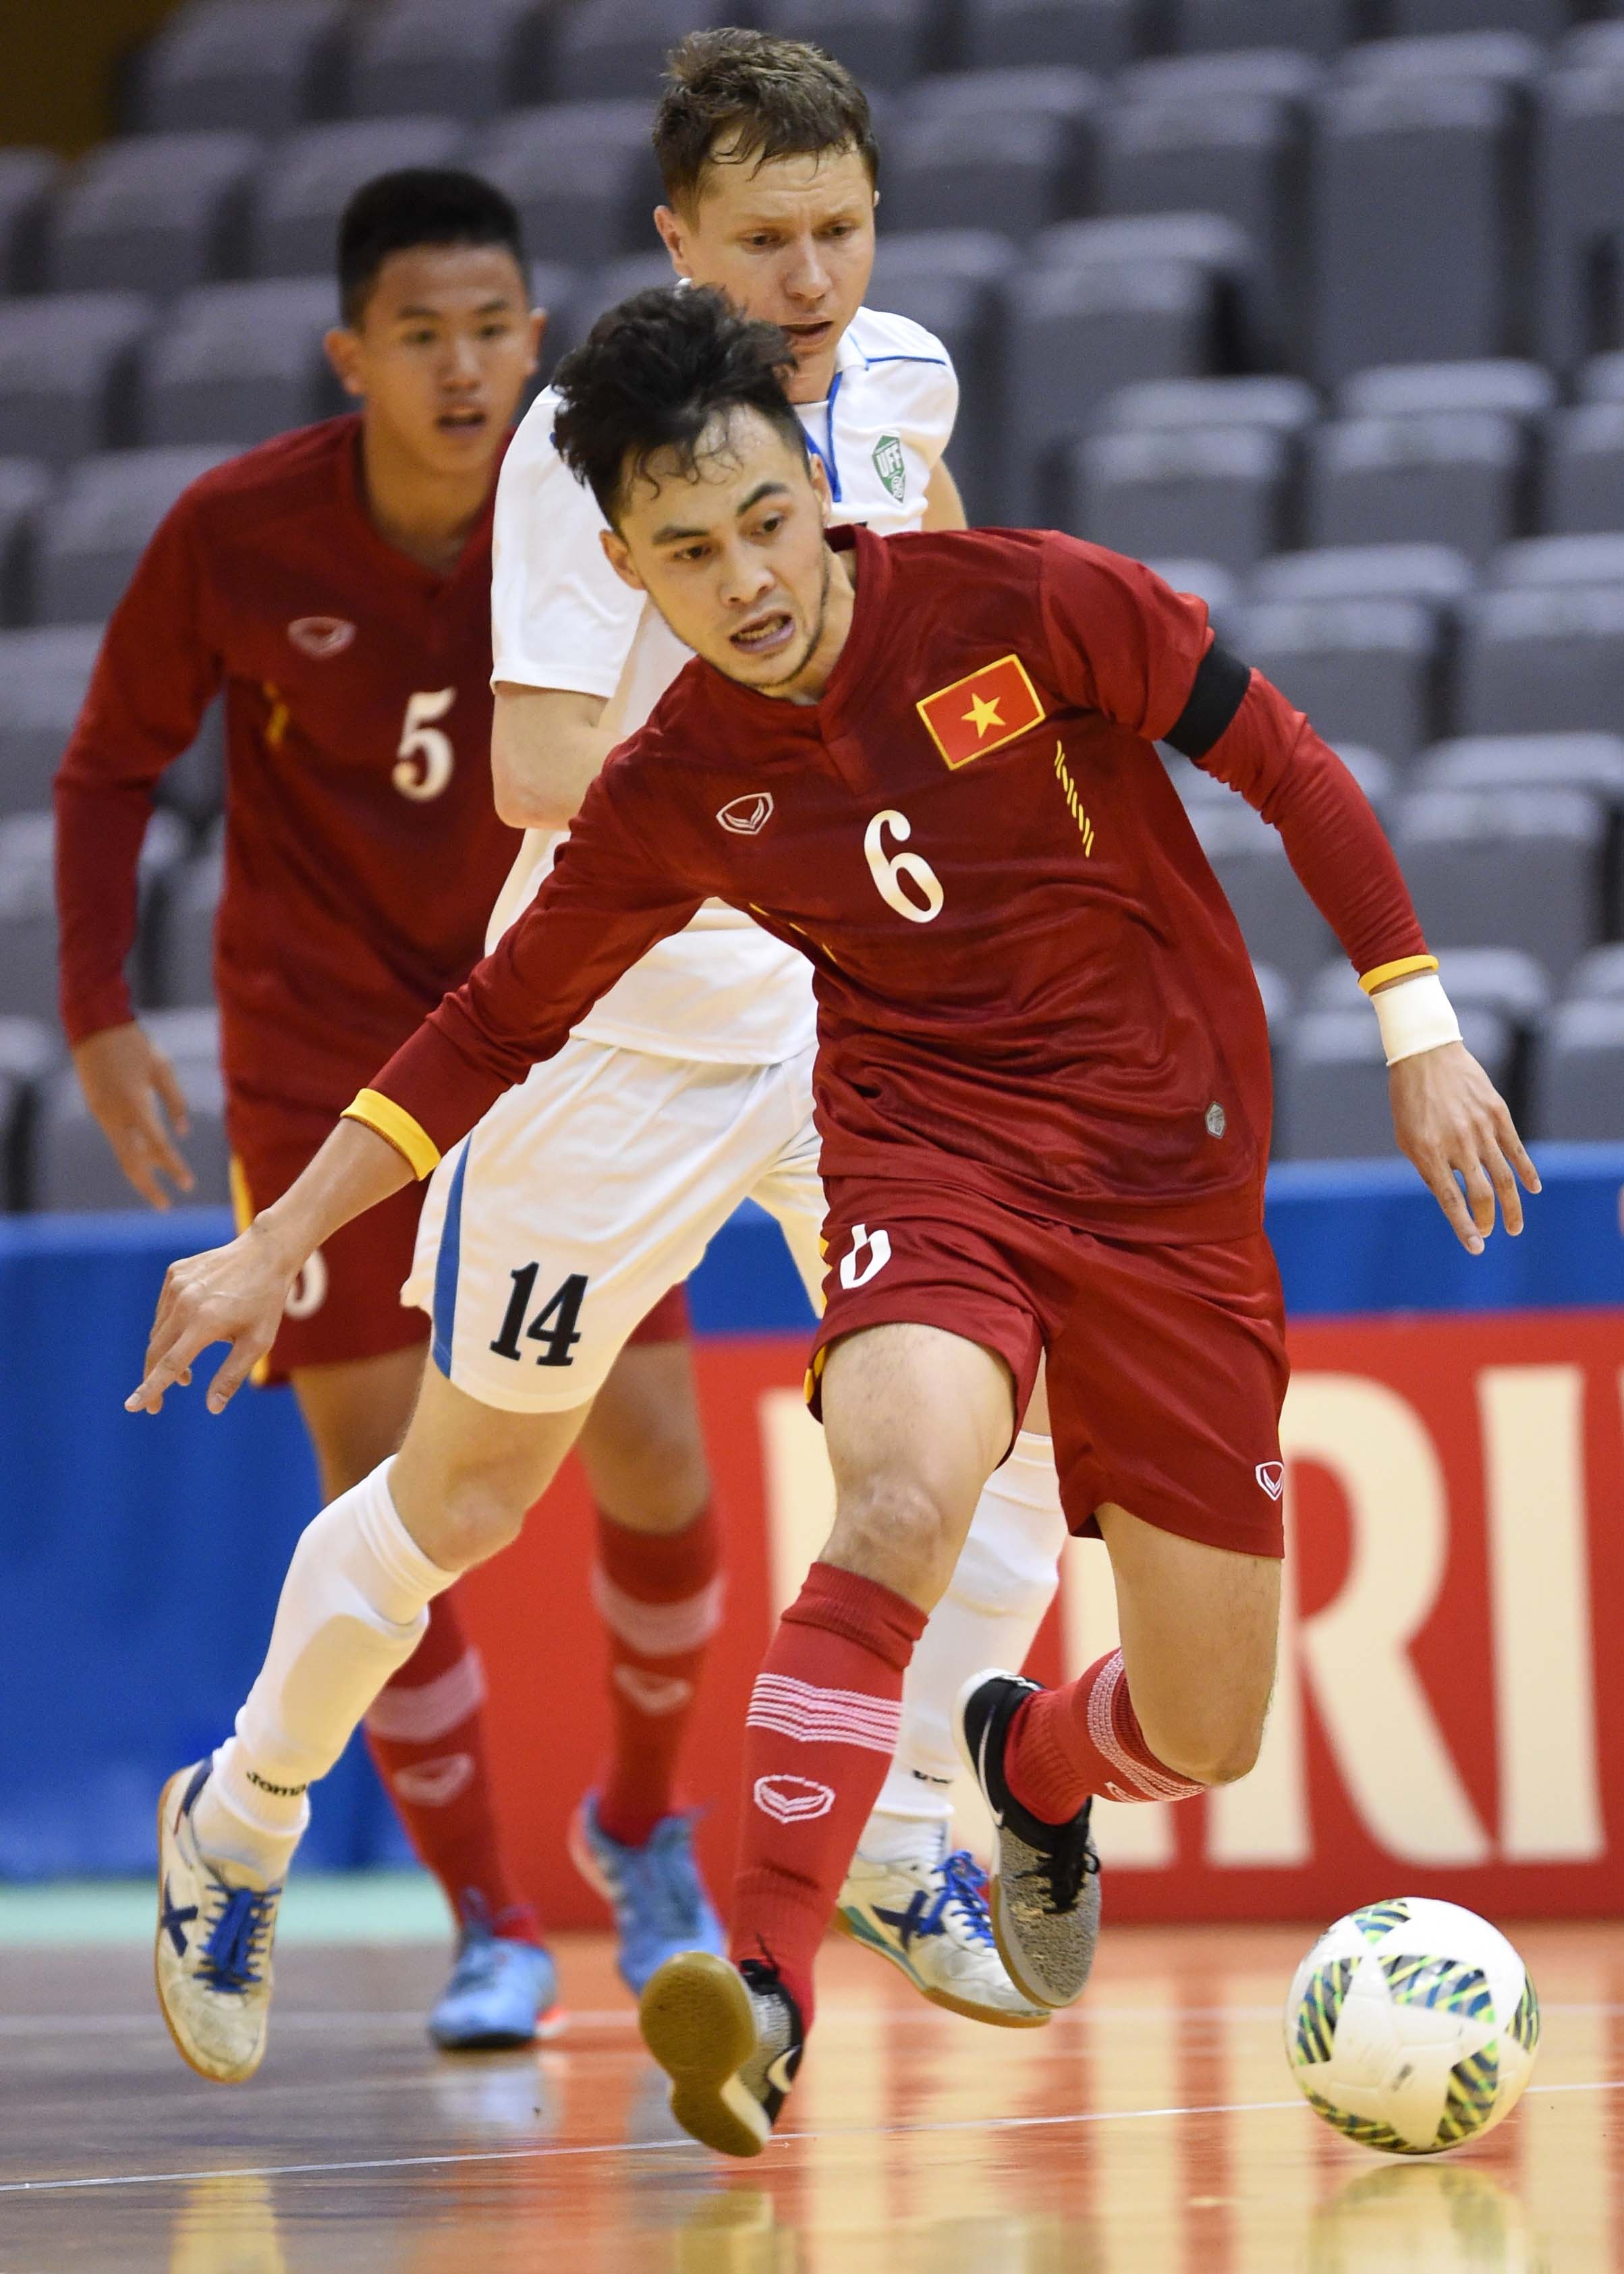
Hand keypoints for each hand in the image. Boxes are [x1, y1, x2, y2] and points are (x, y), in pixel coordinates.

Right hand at [72, 1022, 193, 1209]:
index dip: (174, 1167)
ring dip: (142, 1169)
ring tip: (163, 1186)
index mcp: (134, 1104)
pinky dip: (133, 1151)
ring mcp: (102, 1114)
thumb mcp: (162, 1069)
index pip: (158, 1146)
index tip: (188, 1185)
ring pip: (123, 1152)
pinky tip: (150, 1158)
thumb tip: (183, 1133)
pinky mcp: (97, 1110)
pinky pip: (118, 1138)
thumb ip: (175, 1102)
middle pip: (131, 1162)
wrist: (94, 1027)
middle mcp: (115, 1116)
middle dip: (148, 1187)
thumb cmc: (134, 1044)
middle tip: (166, 1207)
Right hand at [125, 1220, 299, 1415]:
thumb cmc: (265, 1303)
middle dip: (153, 1378)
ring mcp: (177, 1284)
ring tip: (187, 1372)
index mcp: (205, 1322)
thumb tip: (213, 1408)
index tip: (133, 1407)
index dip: (150, 1388)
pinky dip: (170, 1327)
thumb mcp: (257, 1343)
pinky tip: (190, 1331)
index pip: (170, 1364)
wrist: (265, 1254)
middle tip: (158, 1403)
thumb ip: (232, 1376)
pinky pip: (164, 1309)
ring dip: (166, 1353)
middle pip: (156, 1350)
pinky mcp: (174, 1273)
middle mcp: (185, 1302)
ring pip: (159, 1330)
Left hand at [1389, 1040, 1540, 1253]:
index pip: (1450, 1200)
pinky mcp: (1498, 1114)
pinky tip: (1533, 1190)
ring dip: (1512, 1207)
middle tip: (1491, 1233)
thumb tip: (1451, 1199)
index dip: (1464, 1227)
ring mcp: (1480, 1129)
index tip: (1476, 1246)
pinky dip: (1527, 1173)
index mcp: (1428, 1152)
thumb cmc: (1409, 1100)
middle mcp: (1457, 1143)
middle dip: (1487, 1220)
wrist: (1425, 1054)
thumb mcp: (1407, 1138)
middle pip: (1481, 1193)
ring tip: (1515, 1226)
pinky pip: (1517, 1150)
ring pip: (1504, 1178)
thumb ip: (1428, 1168)